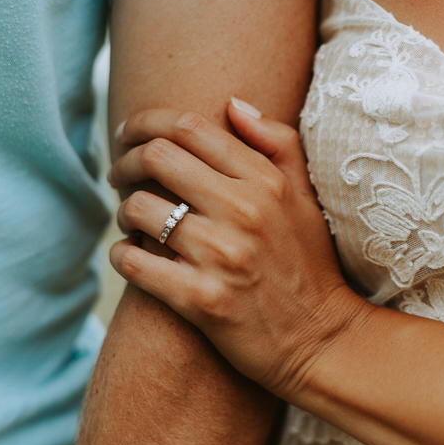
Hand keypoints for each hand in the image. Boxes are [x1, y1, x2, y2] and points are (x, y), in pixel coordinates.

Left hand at [109, 99, 369, 403]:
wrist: (324, 341)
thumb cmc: (311, 266)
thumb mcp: (306, 198)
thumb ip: (277, 143)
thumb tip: (233, 103)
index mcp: (266, 181)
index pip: (190, 127)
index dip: (146, 122)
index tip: (129, 133)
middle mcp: (243, 211)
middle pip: (157, 158)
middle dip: (125, 162)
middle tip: (119, 174)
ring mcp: (221, 256)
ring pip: (139, 209)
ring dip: (123, 211)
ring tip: (131, 221)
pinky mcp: (202, 300)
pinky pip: (136, 263)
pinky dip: (122, 255)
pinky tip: (129, 255)